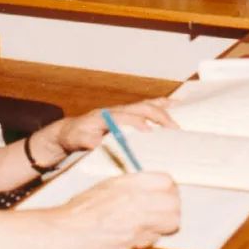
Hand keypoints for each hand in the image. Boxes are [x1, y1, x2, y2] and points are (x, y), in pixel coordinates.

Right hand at [51, 172, 180, 248]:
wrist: (67, 228)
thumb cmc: (82, 207)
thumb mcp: (107, 185)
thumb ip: (132, 185)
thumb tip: (153, 189)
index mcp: (130, 183)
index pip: (167, 181)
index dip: (168, 188)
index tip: (164, 193)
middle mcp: (137, 200)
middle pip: (174, 203)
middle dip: (171, 208)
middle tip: (162, 210)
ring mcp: (137, 222)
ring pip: (171, 223)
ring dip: (164, 224)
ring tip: (151, 223)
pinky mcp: (134, 241)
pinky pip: (153, 239)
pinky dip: (148, 238)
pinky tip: (135, 234)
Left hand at [55, 99, 177, 154]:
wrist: (70, 130)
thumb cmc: (74, 136)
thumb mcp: (76, 140)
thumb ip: (87, 141)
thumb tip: (98, 143)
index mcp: (104, 116)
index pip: (124, 117)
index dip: (137, 122)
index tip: (150, 131)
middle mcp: (115, 110)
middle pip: (141, 108)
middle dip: (159, 116)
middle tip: (174, 129)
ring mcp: (122, 110)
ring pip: (146, 105)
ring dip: (164, 110)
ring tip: (179, 119)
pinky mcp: (127, 112)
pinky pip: (146, 106)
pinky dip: (162, 104)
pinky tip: (176, 105)